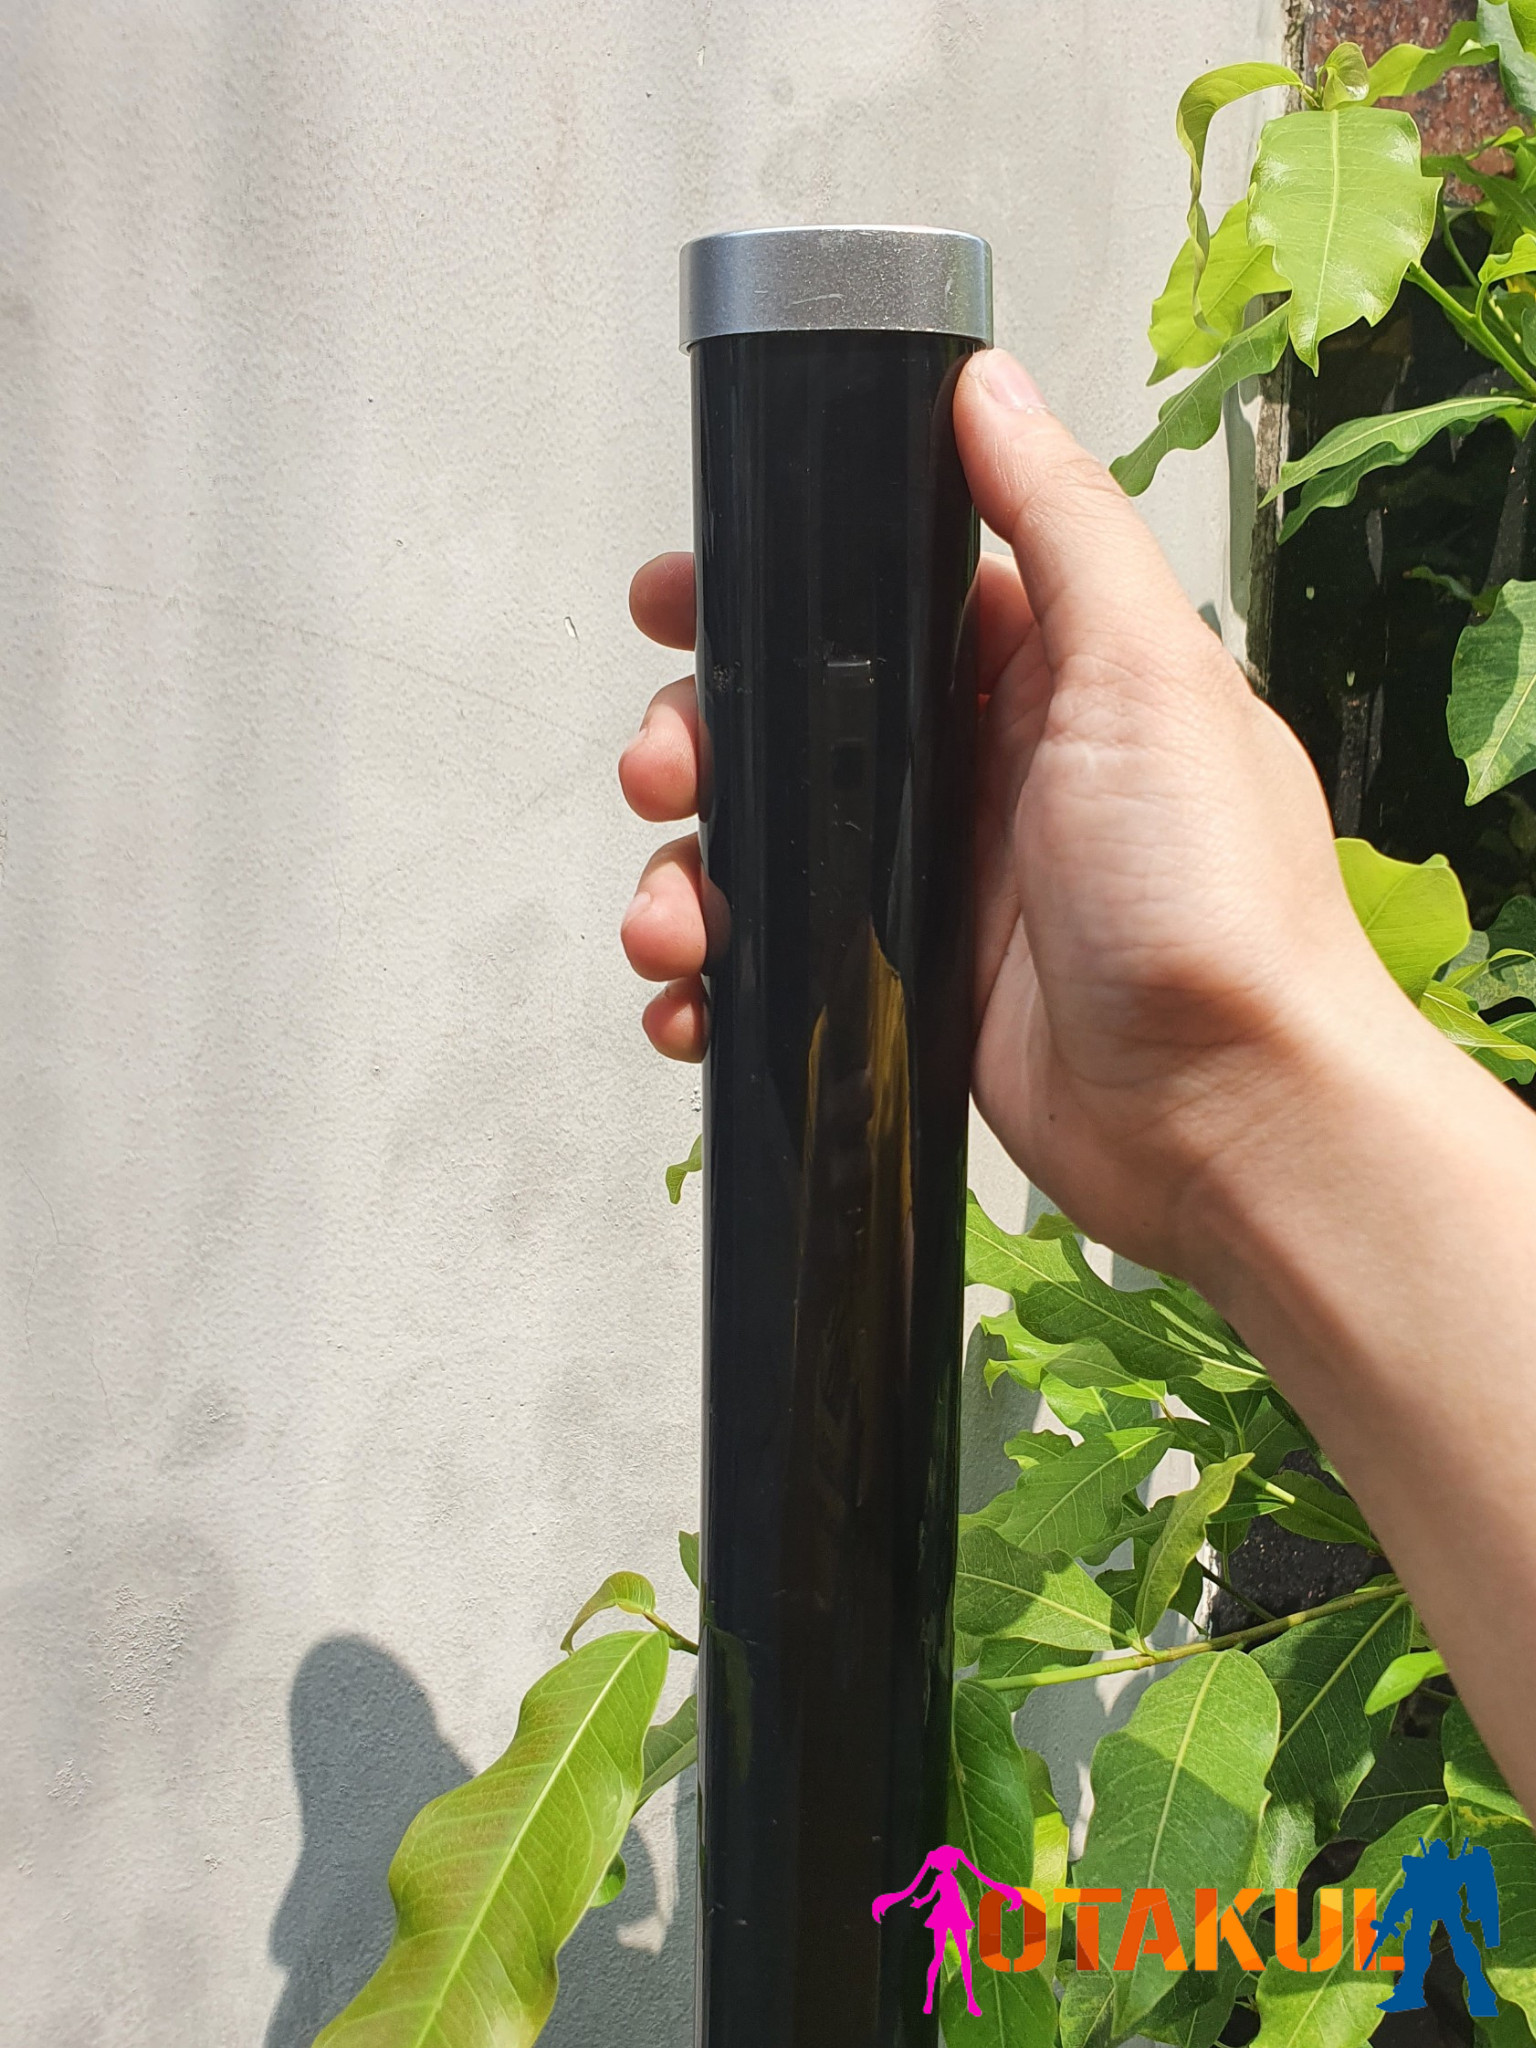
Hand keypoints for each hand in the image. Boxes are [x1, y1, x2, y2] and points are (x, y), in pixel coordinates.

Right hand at [619, 349, 1414, 1277]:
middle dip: (701, 739)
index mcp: (1041, 680)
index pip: (873, 599)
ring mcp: (934, 884)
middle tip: (666, 769)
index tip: (680, 598)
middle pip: (789, 722)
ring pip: (763, 846)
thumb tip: (987, 387)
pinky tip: (693, 994)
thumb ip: (1060, 523)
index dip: (768, 594)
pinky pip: (776, 962)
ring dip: (687, 870)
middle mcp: (979, 773)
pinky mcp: (902, 984)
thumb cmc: (1215, 902)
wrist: (1226, 1117)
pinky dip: (717, 977)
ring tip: (671, 918)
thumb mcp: (1145, 675)